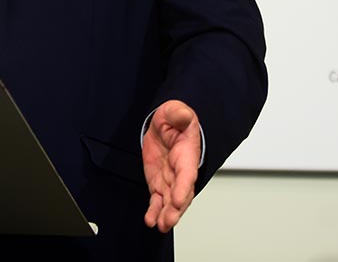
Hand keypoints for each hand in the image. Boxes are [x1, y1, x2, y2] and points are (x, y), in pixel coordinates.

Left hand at [141, 99, 199, 232]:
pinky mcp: (159, 183)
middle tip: (169, 221)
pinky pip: (157, 200)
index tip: (177, 199)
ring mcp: (170, 180)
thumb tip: (183, 115)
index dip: (183, 187)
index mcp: (186, 154)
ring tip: (161, 226)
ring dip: (166, 214)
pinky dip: (154, 211)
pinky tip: (150, 221)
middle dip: (176, 209)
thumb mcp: (176, 111)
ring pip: (170, 202)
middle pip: (181, 193)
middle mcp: (180, 171)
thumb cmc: (175, 119)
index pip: (186, 173)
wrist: (165, 125)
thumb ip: (179, 114)